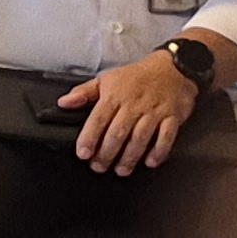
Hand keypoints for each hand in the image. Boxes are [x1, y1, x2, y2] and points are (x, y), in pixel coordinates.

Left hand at [58, 51, 201, 174]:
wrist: (173, 68)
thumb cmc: (137, 76)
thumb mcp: (106, 79)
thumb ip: (84, 93)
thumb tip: (63, 102)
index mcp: (114, 96)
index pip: (98, 119)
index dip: (89, 138)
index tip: (83, 153)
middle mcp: (133, 105)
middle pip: (118, 132)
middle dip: (107, 153)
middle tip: (99, 167)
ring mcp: (154, 112)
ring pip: (140, 137)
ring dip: (130, 156)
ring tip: (121, 170)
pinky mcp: (172, 117)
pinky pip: (166, 136)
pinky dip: (159, 151)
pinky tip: (150, 162)